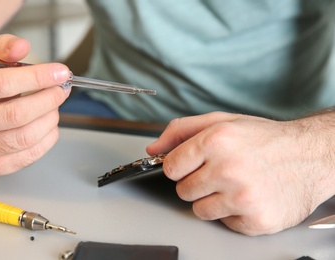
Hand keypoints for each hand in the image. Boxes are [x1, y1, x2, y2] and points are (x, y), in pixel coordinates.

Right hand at [0, 34, 70, 174]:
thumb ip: (3, 47)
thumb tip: (21, 47)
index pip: (2, 84)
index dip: (37, 78)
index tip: (60, 73)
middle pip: (16, 115)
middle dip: (48, 100)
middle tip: (61, 90)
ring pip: (25, 137)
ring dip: (49, 119)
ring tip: (54, 106)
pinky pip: (29, 155)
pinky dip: (48, 138)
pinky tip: (48, 124)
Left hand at [146, 112, 334, 234]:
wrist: (310, 156)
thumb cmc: (265, 139)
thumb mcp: (222, 122)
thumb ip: (182, 131)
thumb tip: (153, 149)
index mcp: (217, 140)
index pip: (170, 167)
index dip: (179, 167)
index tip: (191, 165)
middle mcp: (229, 169)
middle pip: (182, 190)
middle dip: (196, 183)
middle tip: (219, 173)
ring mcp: (243, 197)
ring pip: (199, 210)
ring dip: (212, 200)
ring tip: (234, 184)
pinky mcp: (256, 220)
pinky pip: (223, 223)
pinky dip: (232, 213)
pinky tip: (248, 197)